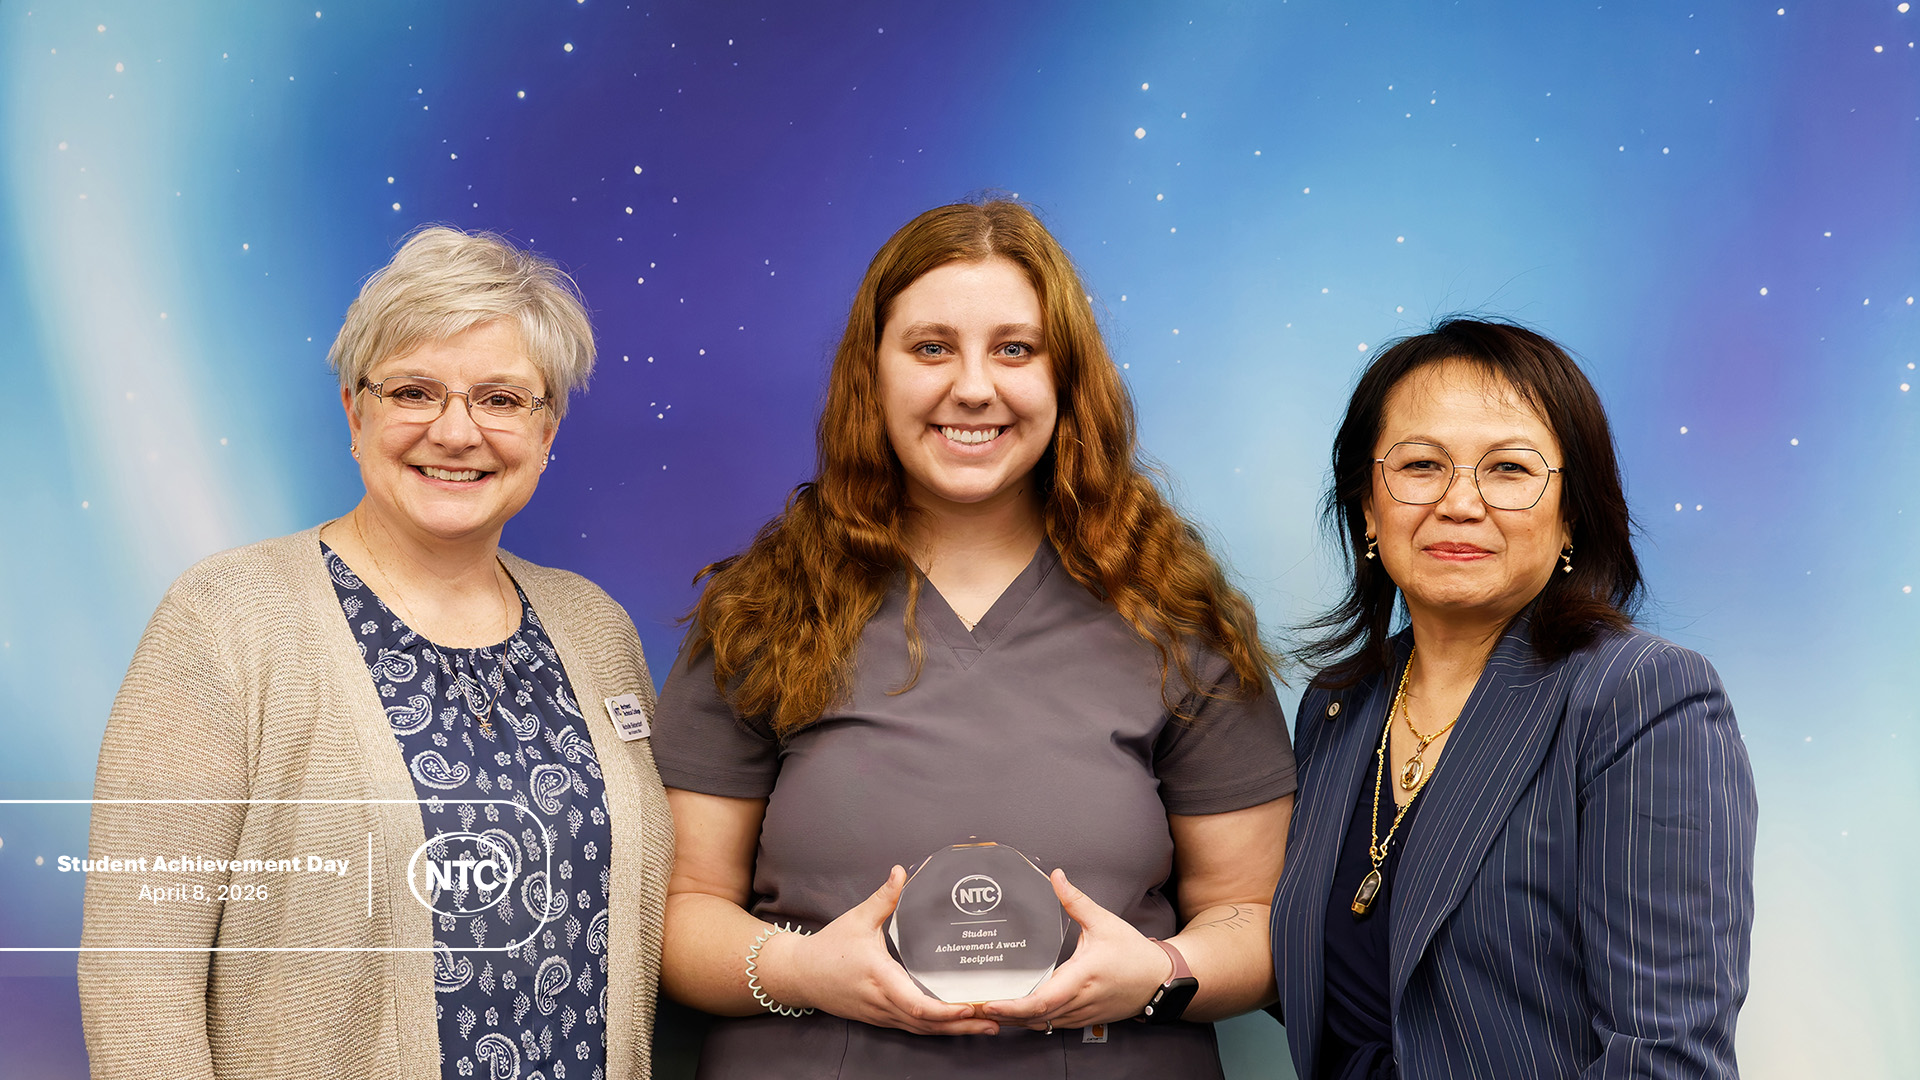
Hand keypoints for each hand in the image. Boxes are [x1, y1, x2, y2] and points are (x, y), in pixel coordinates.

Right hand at [754, 865, 1000, 1035]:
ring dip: (954, 1031)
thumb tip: (901, 871)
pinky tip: (958, 1024)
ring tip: (987, 1027)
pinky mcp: (881, 1018)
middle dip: (961, 1025)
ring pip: (921, 1031)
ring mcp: (881, 1014)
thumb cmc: (828, 948)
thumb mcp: (856, 919)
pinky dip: (937, 1029)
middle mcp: (882, 1002)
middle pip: (926, 1024)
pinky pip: (912, 1029)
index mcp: (879, 977)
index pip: (916, 1004)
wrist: (799, 976)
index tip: (970, 1006)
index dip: (945, 1010)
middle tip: (995, 1022)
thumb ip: (883, 898)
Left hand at [977, 869, 1171, 1031]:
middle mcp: (1079, 1001)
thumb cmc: (1134, 954)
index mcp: (1081, 977)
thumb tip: (1056, 876)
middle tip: (972, 1007)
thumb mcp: (1104, 922)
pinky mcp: (1083, 1019)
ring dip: (1014, 1021)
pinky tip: (1014, 1012)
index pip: (1041, 1001)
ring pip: (1041, 1025)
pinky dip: (1031, 1021)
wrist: (1160, 981)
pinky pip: (1052, 1024)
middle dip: (1002, 1016)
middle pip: (1034, 1018)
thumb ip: (1075, 901)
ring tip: (985, 1009)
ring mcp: (1081, 1014)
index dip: (1012, 1007)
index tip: (989, 1003)